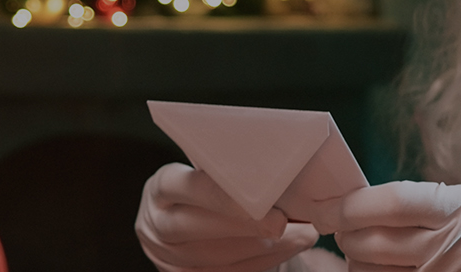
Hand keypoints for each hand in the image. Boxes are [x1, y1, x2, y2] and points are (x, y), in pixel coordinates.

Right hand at [136, 163, 319, 271]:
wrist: (183, 221)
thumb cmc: (206, 186)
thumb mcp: (205, 169)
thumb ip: (227, 166)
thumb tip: (280, 161)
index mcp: (162, 188)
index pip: (188, 187)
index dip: (223, 194)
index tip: (261, 194)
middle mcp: (158, 224)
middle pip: (198, 227)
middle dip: (247, 225)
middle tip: (283, 220)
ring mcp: (169, 257)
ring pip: (218, 257)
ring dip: (266, 247)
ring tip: (302, 233)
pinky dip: (265, 261)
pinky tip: (289, 247)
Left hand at [335, 181, 460, 271]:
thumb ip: (420, 205)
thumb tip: (356, 208)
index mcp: (459, 207)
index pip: (389, 203)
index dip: (351, 206)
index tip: (337, 208)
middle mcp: (456, 244)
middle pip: (372, 242)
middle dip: (348, 236)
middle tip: (346, 232)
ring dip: (358, 263)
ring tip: (362, 254)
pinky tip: (383, 271)